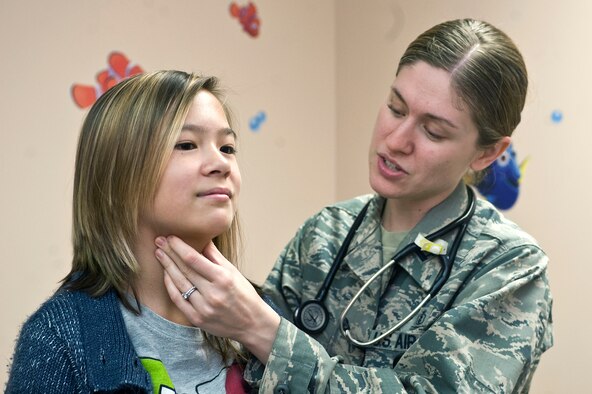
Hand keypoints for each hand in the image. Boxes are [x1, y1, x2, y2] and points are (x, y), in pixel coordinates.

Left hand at [154, 235, 279, 362]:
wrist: (252, 324)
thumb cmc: (244, 294)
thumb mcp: (234, 272)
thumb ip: (216, 257)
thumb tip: (202, 239)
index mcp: (223, 278)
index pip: (194, 259)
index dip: (179, 247)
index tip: (170, 236)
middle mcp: (212, 293)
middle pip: (184, 269)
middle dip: (169, 253)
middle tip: (158, 241)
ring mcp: (204, 308)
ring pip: (179, 283)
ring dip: (167, 267)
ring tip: (159, 254)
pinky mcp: (197, 319)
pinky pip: (178, 300)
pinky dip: (170, 286)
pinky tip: (166, 274)